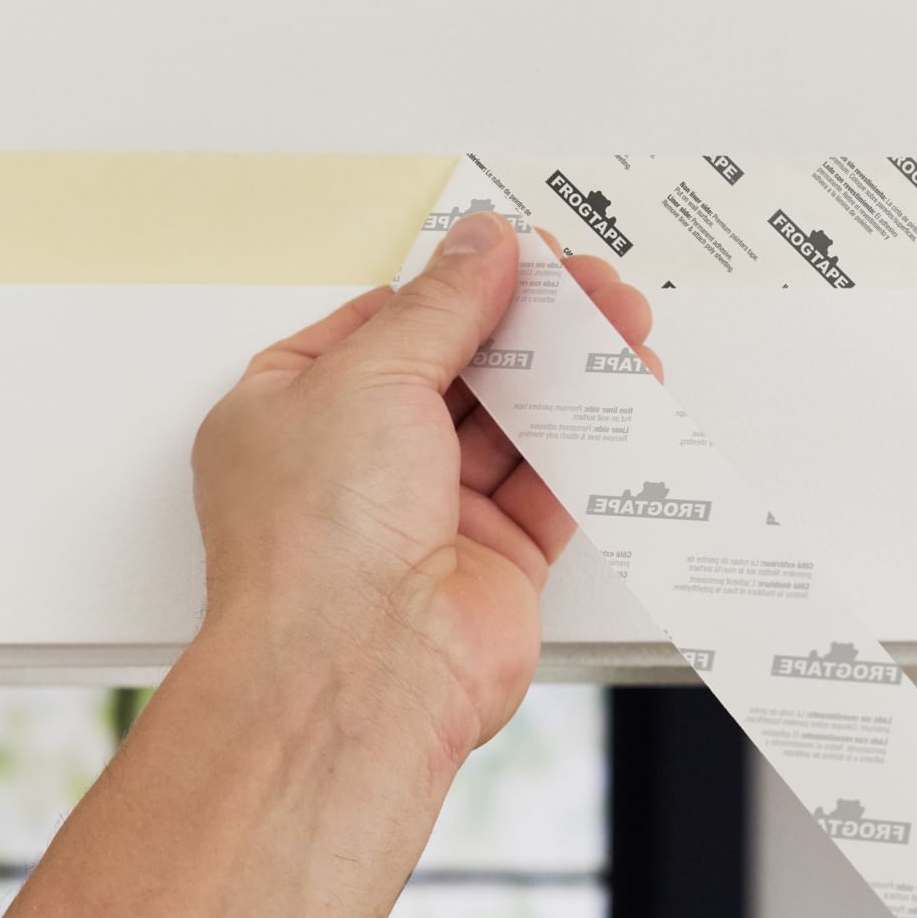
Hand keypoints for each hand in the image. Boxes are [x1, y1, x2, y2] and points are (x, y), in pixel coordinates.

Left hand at [191, 209, 657, 764]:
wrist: (358, 671)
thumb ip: (440, 306)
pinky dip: (591, 441)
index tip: (514, 252)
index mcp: (290, 412)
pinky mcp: (492, 560)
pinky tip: (626, 395)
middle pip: (456, 370)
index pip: (380, 326)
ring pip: (511, 424)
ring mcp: (424, 515)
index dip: (451, 284)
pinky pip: (551, 486)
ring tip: (622, 325)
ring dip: (567, 374)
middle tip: (586, 285)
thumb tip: (479, 246)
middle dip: (524, 323)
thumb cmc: (316, 538)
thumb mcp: (369, 374)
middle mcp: (354, 465)